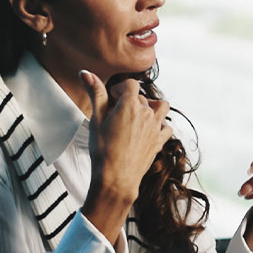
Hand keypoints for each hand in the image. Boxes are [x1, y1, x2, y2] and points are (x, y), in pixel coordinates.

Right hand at [80, 70, 171, 242]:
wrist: (116, 179)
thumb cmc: (102, 150)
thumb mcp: (95, 120)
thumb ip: (95, 94)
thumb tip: (86, 72)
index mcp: (130, 105)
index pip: (130, 84)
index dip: (119, 89)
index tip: (110, 98)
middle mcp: (147, 113)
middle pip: (141, 97)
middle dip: (129, 100)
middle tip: (115, 114)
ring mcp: (156, 127)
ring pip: (160, 107)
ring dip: (150, 107)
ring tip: (136, 116)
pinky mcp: (159, 141)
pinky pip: (166, 126)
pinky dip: (160, 124)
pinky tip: (148, 130)